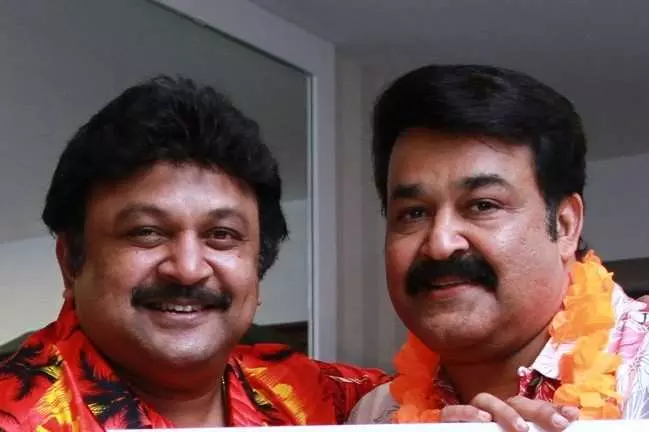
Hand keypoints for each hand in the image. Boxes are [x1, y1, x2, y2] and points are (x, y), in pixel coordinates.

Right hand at [440, 393, 579, 431]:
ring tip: (522, 428)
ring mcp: (472, 414)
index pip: (532, 410)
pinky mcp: (450, 419)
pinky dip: (468, 412)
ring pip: (486, 399)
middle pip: (514, 401)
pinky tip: (483, 419)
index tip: (572, 416)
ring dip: (505, 411)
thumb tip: (562, 424)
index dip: (551, 410)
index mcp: (511, 419)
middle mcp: (492, 413)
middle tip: (558, 424)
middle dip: (538, 410)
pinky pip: (454, 411)